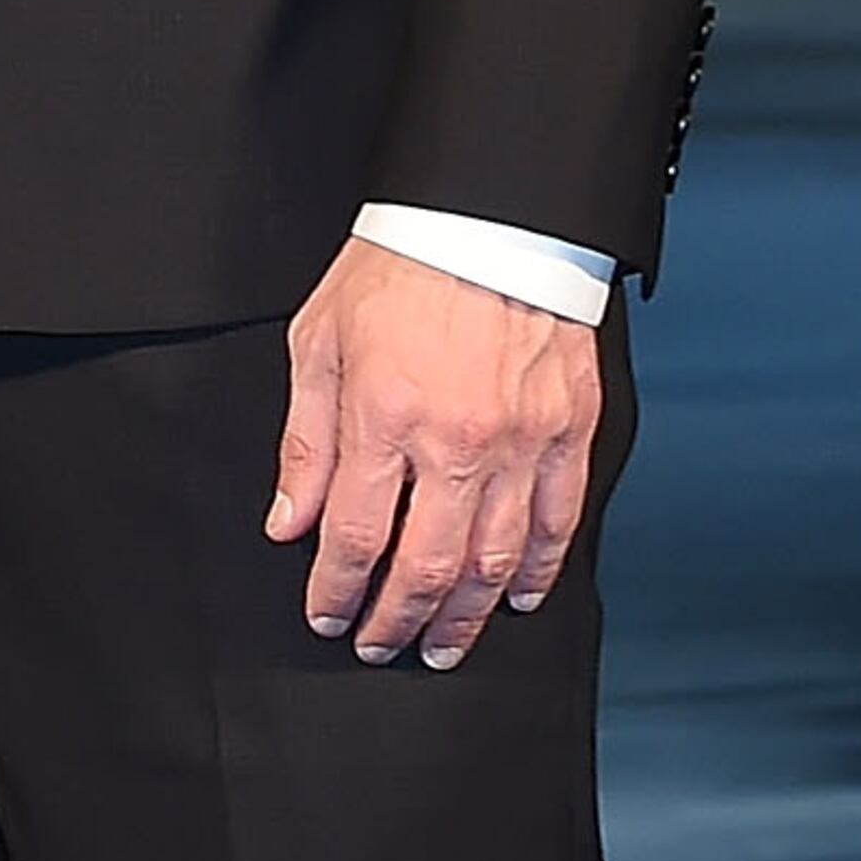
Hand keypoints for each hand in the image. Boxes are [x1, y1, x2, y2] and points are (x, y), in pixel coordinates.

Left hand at [267, 240, 603, 673]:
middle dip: (397, 620)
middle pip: (428, 567)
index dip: (339, 592)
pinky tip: (518, 598)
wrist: (488, 215)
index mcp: (386, 419)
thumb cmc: (400, 269)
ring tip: (443, 644)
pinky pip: (558, 522)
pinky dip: (538, 570)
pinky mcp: (570, 429)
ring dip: (466, 616)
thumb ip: (306, 443)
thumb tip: (290, 523)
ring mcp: (522, 441)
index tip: (329, 616)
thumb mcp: (320, 344)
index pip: (358, 539)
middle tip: (380, 645)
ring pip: (496, 561)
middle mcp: (458, 442)